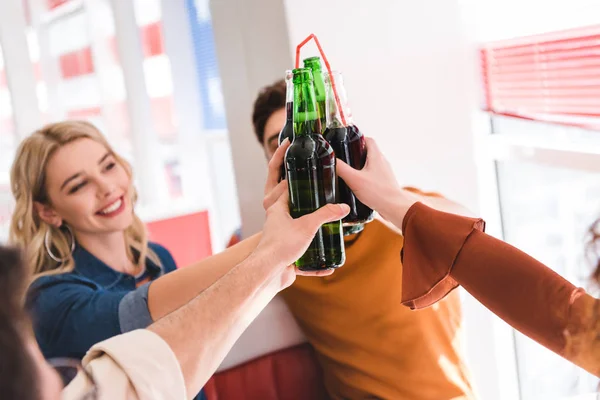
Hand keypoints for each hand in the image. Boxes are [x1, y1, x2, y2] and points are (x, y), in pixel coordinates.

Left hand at [258, 138, 349, 281]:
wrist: (268, 274)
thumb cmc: (280, 246)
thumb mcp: (307, 225)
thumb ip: (325, 214)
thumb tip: (342, 207)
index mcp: (277, 207)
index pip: (281, 180)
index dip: (287, 165)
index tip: (293, 149)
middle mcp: (277, 220)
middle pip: (289, 203)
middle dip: (303, 198)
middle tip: (317, 189)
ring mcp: (282, 238)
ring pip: (296, 229)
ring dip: (311, 230)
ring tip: (326, 226)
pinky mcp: (287, 257)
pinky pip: (303, 258)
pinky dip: (315, 264)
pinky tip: (328, 268)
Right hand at [336, 137, 418, 227]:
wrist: (394, 207)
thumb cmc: (378, 193)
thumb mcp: (354, 179)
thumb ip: (341, 169)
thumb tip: (331, 160)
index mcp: (376, 156)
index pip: (368, 140)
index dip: (358, 139)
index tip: (348, 142)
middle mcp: (382, 162)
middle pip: (369, 152)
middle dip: (357, 154)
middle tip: (345, 158)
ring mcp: (385, 173)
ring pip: (372, 164)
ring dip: (361, 166)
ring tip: (350, 172)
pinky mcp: (385, 183)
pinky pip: (374, 175)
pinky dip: (366, 176)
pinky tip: (358, 184)